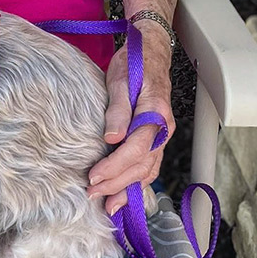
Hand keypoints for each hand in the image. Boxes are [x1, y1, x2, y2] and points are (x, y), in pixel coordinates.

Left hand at [87, 21, 174, 214]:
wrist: (150, 52)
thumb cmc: (134, 63)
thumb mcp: (120, 79)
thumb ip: (118, 109)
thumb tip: (112, 138)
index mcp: (156, 113)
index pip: (137, 148)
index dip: (115, 166)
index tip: (94, 176)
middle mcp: (164, 129)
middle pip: (142, 165)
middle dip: (117, 183)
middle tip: (92, 192)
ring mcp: (162, 136)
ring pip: (148, 170)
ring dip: (127, 188)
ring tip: (107, 204)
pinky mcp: (156, 139)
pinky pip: (149, 166)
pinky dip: (137, 183)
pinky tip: (124, 195)